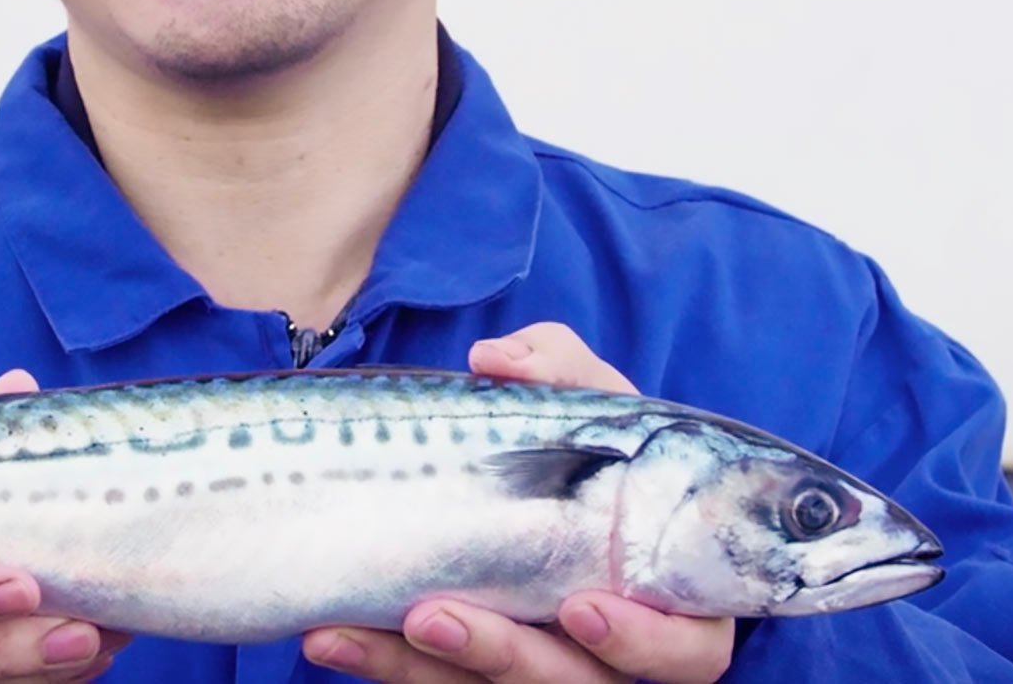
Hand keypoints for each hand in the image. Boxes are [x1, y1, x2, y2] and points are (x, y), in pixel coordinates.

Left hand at [301, 325, 733, 682]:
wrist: (532, 464)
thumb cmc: (586, 439)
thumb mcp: (587, 392)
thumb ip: (556, 366)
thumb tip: (495, 360)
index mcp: (667, 596)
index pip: (685, 651)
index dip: (643, 644)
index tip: (580, 608)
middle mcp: (606, 650)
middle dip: (501, 657)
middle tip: (435, 617)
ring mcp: (538, 662)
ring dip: (415, 668)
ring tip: (354, 628)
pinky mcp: (472, 668)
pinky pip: (426, 680)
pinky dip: (377, 659)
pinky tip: (327, 631)